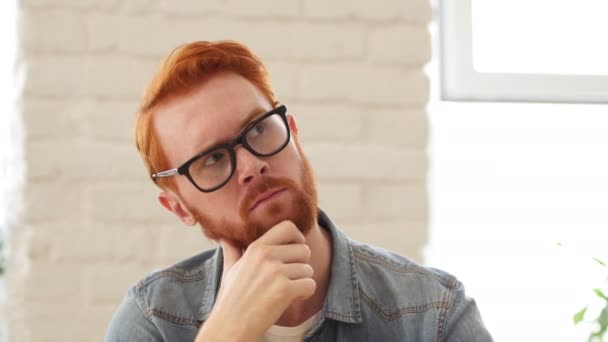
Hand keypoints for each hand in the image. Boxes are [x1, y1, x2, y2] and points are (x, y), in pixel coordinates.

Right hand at [195, 221, 315, 340]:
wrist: (230, 326)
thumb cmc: (231, 300)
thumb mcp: (230, 270)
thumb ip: (232, 251)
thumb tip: (225, 237)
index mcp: (256, 248)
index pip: (288, 227)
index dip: (297, 237)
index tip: (295, 249)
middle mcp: (266, 256)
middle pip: (304, 249)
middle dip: (302, 264)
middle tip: (292, 277)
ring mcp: (276, 273)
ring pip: (308, 269)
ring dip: (303, 281)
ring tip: (289, 290)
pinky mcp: (284, 290)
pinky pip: (310, 284)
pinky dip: (307, 293)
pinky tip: (295, 298)